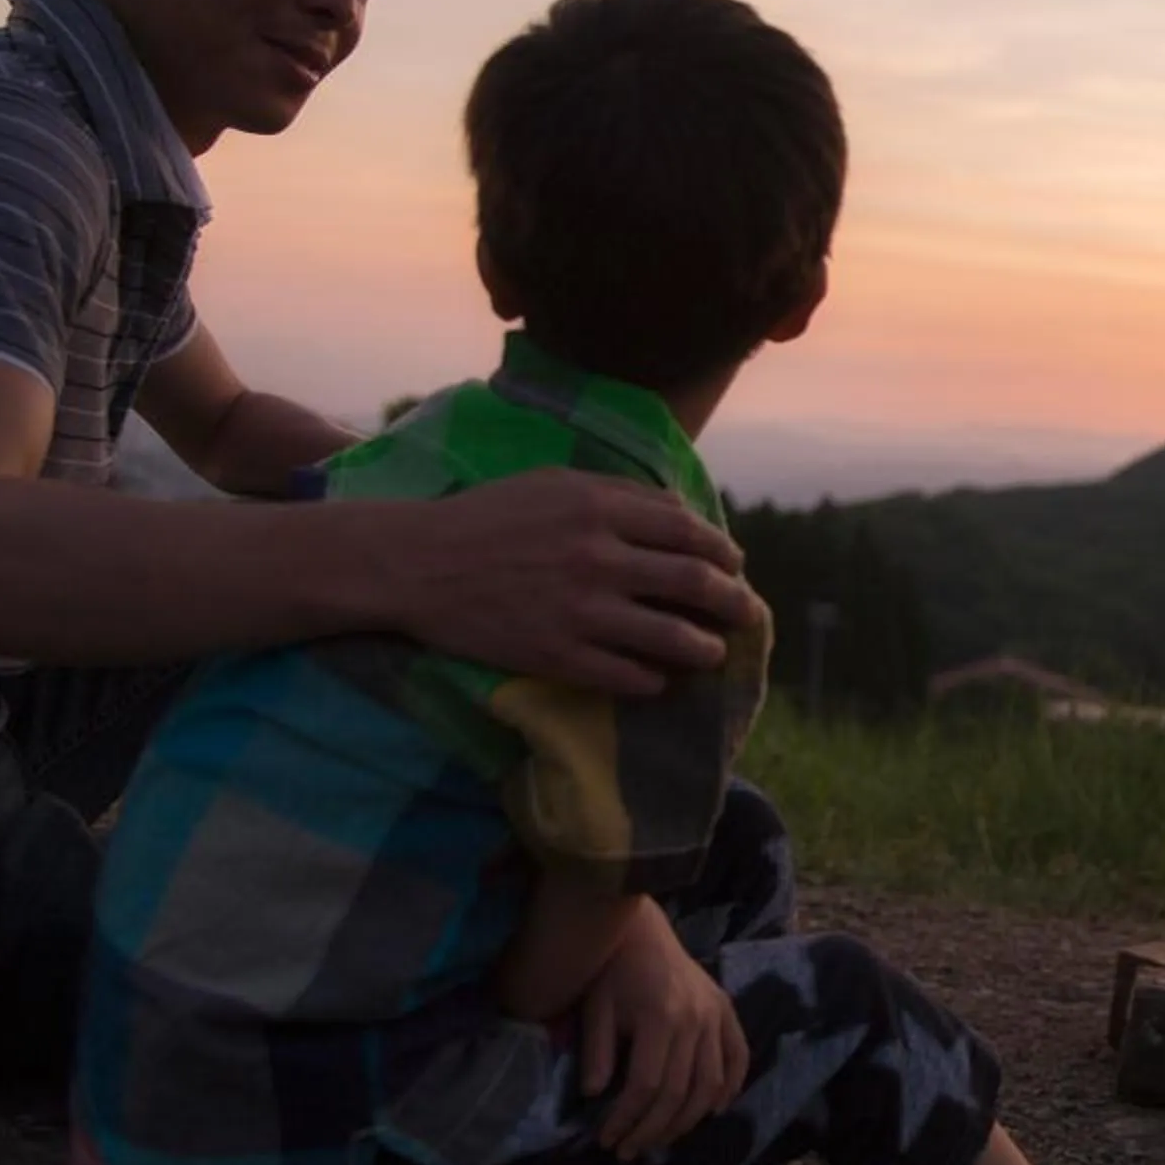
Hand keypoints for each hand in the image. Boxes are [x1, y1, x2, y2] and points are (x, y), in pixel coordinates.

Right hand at [381, 469, 759, 699]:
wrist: (417, 563)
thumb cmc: (487, 516)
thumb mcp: (554, 484)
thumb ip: (619, 495)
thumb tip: (681, 514)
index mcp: (602, 509)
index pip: (690, 534)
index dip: (723, 553)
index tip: (734, 566)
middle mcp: (601, 559)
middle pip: (695, 585)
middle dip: (733, 603)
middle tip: (746, 613)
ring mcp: (581, 611)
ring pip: (672, 639)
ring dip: (704, 649)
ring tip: (712, 654)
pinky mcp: (558, 656)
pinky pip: (627, 677)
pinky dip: (652, 681)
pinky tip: (657, 680)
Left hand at [578, 896, 748, 1157]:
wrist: (642, 928)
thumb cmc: (612, 970)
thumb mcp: (595, 1008)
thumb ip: (596, 1051)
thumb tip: (594, 1096)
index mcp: (660, 1016)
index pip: (646, 1085)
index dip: (626, 1119)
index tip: (606, 1140)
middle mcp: (695, 1018)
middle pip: (679, 1093)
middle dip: (651, 1130)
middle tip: (627, 1151)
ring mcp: (716, 1014)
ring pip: (710, 1084)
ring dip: (686, 1121)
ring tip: (659, 1140)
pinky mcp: (726, 1010)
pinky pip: (738, 1056)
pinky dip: (730, 1087)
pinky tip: (713, 1112)